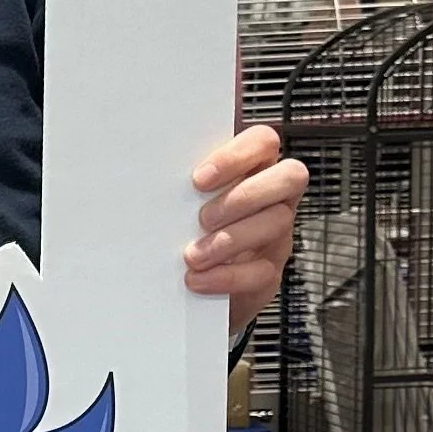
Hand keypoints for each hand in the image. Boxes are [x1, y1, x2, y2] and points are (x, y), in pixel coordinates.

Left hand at [185, 126, 306, 330]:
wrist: (191, 290)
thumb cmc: (183, 229)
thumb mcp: (183, 202)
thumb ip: (179, 185)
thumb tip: (143, 174)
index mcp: (251, 170)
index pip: (263, 141)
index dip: (236, 155)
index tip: (198, 179)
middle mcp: (272, 198)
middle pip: (289, 176)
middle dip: (244, 196)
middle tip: (203, 218)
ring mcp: (275, 235)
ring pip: (278, 222)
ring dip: (230, 239)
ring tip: (193, 255)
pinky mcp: (267, 271)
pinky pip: (261, 272)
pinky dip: (225, 276)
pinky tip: (196, 279)